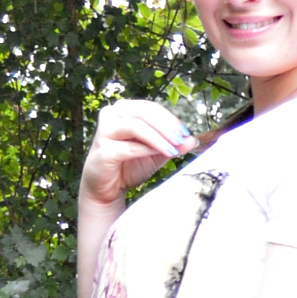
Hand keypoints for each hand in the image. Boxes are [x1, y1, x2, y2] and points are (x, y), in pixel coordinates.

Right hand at [80, 99, 197, 206]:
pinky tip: (162, 154)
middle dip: (166, 126)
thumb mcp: (155, 154)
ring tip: (174, 149)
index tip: (186, 133)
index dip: (170, 119)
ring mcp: (105, 131)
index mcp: (124, 110)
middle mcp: (111, 115)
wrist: (106, 189)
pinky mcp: (103, 150)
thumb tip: (193, 140)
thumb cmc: (129, 167)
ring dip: (159, 137)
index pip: (150, 108)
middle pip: (144, 112)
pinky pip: (129, 147)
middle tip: (182, 139)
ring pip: (136, 126)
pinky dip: (147, 149)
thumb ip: (172, 145)